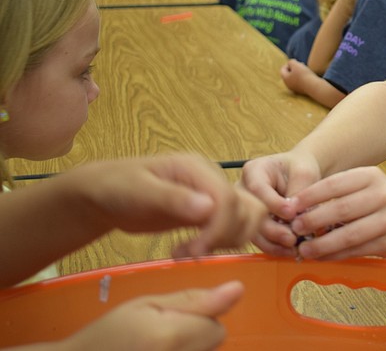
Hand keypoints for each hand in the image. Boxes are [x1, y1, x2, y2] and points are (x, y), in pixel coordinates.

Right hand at [65, 281, 243, 350]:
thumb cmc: (108, 335)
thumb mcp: (146, 306)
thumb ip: (193, 300)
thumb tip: (238, 289)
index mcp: (172, 337)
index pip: (216, 329)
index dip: (198, 320)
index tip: (171, 320)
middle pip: (210, 346)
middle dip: (193, 338)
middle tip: (159, 336)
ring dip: (187, 349)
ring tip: (155, 347)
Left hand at [77, 154, 265, 258]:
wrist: (104, 195)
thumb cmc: (115, 188)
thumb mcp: (138, 192)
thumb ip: (172, 199)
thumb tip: (209, 207)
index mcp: (197, 167)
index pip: (227, 197)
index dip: (219, 228)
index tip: (195, 252)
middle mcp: (211, 179)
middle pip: (244, 208)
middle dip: (223, 236)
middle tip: (190, 253)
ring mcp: (211, 195)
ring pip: (246, 217)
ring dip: (226, 241)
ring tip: (191, 252)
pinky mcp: (208, 213)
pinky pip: (232, 226)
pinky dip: (221, 243)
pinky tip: (193, 250)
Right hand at [239, 151, 321, 256]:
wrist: (299, 175)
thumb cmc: (299, 169)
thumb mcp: (304, 173)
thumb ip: (298, 191)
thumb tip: (292, 215)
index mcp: (254, 171)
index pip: (257, 189)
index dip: (273, 204)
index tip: (291, 213)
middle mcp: (244, 190)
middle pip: (251, 213)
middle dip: (273, 229)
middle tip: (292, 237)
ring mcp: (245, 209)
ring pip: (253, 230)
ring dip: (273, 242)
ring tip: (293, 247)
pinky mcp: (252, 224)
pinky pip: (259, 239)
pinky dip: (274, 247)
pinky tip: (288, 250)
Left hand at [280, 59, 319, 95]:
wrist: (314, 86)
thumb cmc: (304, 74)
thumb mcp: (295, 64)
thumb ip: (291, 62)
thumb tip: (291, 64)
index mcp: (285, 79)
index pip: (283, 69)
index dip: (289, 64)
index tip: (296, 61)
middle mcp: (288, 85)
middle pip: (288, 74)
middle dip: (294, 68)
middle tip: (301, 64)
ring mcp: (295, 89)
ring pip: (294, 78)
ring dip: (298, 72)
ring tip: (305, 69)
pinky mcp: (301, 91)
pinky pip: (300, 82)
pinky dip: (302, 78)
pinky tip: (308, 75)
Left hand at [288, 166, 385, 260]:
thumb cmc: (379, 200)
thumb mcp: (363, 186)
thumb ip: (336, 193)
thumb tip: (297, 208)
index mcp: (371, 176)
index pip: (334, 184)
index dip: (309, 196)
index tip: (290, 206)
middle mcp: (383, 195)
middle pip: (341, 209)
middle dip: (313, 221)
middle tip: (294, 229)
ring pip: (349, 234)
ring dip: (322, 244)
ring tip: (304, 249)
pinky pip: (357, 251)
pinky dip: (336, 255)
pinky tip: (322, 257)